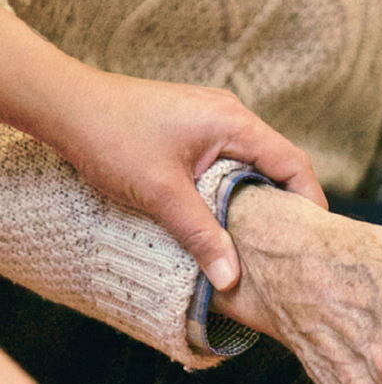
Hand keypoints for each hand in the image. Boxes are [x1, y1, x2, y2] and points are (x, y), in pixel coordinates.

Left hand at [0, 8, 326, 290]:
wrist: (66, 105)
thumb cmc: (112, 137)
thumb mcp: (161, 193)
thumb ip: (201, 235)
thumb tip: (231, 279)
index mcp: (233, 122)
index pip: (293, 162)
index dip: (310, 201)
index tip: (314, 238)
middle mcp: (230, 115)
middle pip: (278, 162)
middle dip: (288, 203)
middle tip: (291, 245)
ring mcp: (211, 119)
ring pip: (253, 163)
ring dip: (259, 197)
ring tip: (262, 237)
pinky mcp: (194, 128)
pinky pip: (230, 160)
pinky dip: (237, 188)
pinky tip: (227, 215)